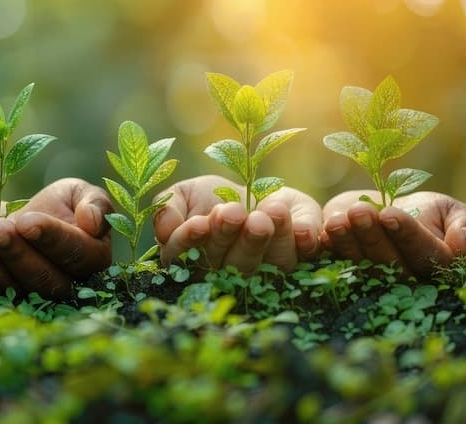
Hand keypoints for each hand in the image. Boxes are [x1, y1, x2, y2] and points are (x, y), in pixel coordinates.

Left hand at [0, 178, 111, 298]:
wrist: (26, 218)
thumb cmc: (61, 204)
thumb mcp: (80, 193)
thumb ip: (96, 202)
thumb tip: (93, 222)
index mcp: (91, 259)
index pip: (74, 254)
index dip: (50, 238)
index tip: (27, 221)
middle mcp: (62, 285)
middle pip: (40, 278)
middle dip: (14, 252)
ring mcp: (27, 294)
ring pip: (6, 285)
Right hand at [153, 175, 322, 273]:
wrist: (253, 189)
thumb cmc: (210, 196)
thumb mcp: (184, 194)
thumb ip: (168, 207)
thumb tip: (163, 230)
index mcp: (193, 262)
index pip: (186, 259)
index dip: (191, 242)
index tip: (199, 223)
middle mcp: (228, 275)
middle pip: (228, 265)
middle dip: (231, 237)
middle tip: (235, 212)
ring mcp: (265, 272)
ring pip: (266, 266)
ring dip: (267, 239)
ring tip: (269, 211)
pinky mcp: (298, 260)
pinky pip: (301, 257)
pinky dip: (302, 241)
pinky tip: (301, 227)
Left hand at [321, 191, 465, 276]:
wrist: (392, 212)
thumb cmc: (431, 213)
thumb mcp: (454, 212)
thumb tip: (462, 246)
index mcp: (437, 266)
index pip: (424, 254)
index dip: (406, 234)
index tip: (389, 214)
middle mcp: (406, 280)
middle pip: (389, 263)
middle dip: (372, 236)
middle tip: (359, 212)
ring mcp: (375, 280)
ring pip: (361, 265)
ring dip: (347, 242)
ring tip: (338, 220)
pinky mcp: (348, 274)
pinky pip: (337, 266)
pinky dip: (329, 249)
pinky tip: (322, 233)